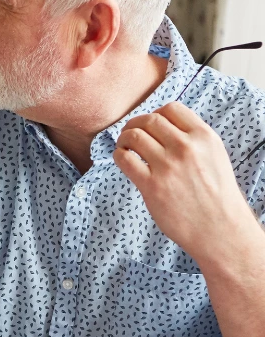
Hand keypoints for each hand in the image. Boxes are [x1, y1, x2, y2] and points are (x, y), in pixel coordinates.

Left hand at [114, 102, 253, 262]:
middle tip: (129, 134)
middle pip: (149, 120)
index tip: (149, 125)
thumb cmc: (216, 195)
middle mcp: (186, 147)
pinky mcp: (152, 185)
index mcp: (204, 137)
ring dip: (124, 138)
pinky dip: (118, 155)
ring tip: (124, 147)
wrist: (219, 228)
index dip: (154, 114)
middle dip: (134, 124)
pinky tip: (122, 160)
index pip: (171, 109)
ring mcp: (168, 166)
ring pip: (134, 136)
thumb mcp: (214, 156)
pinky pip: (125, 159)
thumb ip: (193, 140)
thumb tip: (164, 128)